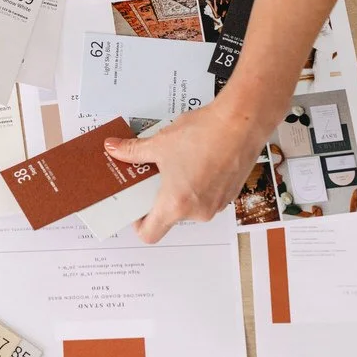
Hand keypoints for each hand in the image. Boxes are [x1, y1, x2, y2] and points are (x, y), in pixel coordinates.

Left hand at [104, 99, 269, 242]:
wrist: (242, 122)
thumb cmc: (205, 134)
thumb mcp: (159, 143)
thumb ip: (133, 151)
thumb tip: (114, 148)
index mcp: (176, 204)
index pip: (150, 234)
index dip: (139, 224)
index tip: (136, 207)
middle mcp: (198, 211)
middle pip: (170, 217)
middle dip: (160, 198)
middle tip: (154, 176)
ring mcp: (216, 205)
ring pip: (189, 206)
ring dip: (181, 190)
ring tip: (177, 164)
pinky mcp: (230, 195)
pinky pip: (207, 197)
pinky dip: (199, 185)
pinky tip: (197, 161)